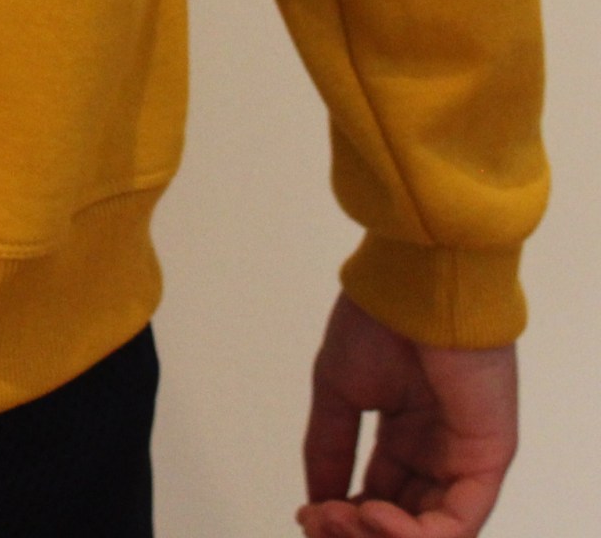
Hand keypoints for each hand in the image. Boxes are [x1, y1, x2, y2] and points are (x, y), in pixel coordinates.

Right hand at [297, 291, 517, 537]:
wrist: (411, 285)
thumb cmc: (378, 320)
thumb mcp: (340, 389)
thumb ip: (330, 446)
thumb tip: (318, 499)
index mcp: (408, 436)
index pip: (382, 497)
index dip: (345, 515)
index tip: (310, 516)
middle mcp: (439, 454)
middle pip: (406, 521)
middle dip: (359, 530)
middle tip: (321, 522)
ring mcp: (465, 459)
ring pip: (432, 529)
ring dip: (383, 535)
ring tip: (344, 517)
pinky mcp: (487, 459)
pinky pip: (460, 521)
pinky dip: (418, 534)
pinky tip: (375, 514)